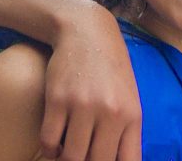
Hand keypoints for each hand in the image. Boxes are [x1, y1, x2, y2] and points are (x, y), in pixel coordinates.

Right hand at [39, 11, 141, 160]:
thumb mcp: (130, 98)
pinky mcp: (58, 100)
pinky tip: (54, 144)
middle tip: (81, 157)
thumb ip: (127, 131)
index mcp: (132, 116)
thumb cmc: (110, 69)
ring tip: (66, 153)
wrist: (87, 32)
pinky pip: (49, 141)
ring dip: (66, 159)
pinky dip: (49, 148)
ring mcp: (83, 106)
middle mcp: (111, 113)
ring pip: (71, 157)